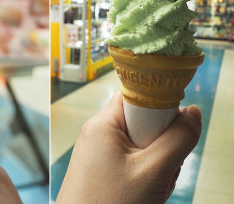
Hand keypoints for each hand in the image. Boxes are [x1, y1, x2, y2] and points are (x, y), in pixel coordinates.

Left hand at [57, 92, 201, 203]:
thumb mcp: (152, 171)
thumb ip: (177, 139)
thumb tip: (192, 113)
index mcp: (103, 124)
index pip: (136, 95)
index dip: (159, 107)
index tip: (171, 128)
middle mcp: (97, 133)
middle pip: (143, 122)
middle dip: (160, 145)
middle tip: (158, 169)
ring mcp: (98, 152)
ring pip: (141, 146)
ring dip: (155, 165)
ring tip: (148, 188)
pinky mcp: (102, 168)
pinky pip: (133, 163)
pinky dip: (144, 176)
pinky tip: (142, 194)